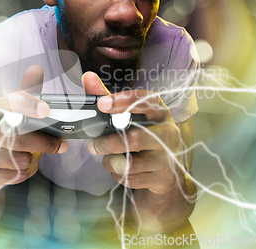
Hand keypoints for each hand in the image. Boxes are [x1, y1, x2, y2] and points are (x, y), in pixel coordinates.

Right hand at [0, 65, 68, 194]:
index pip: (1, 100)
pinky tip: (27, 166)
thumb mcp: (6, 108)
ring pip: (19, 158)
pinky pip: (14, 175)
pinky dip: (26, 172)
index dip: (23, 103)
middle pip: (17, 136)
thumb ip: (23, 91)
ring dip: (34, 159)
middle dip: (44, 142)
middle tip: (62, 144)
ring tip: (38, 155)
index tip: (46, 109)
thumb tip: (36, 71)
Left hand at [82, 72, 181, 194]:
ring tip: (108, 158)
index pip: (144, 101)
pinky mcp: (163, 178)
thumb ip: (106, 97)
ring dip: (112, 162)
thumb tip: (88, 77)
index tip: (101, 104)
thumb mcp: (129, 115)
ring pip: (131, 163)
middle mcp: (168, 132)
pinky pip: (132, 178)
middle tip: (93, 145)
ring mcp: (168, 157)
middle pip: (135, 139)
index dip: (122, 101)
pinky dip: (119, 175)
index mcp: (159, 111)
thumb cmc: (143, 134)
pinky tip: (122, 169)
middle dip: (109, 143)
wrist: (168, 169)